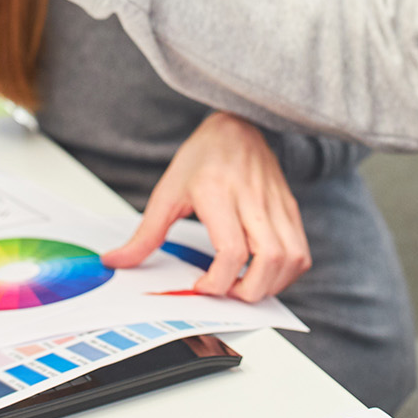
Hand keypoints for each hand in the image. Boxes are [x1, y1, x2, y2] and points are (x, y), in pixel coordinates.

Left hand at [101, 112, 312, 302]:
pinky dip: (286, 273)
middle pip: (269, 260)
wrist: (237, 125)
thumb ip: (145, 234)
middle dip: (249, 292)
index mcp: (218, 193)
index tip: (201, 286)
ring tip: (244, 286)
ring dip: (271, 285)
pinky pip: (301, 252)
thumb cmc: (203, 157)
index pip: (231, 251)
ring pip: (291, 259)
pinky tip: (264, 274)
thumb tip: (116, 261)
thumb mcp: (167, 192)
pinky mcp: (290, 209)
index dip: (218, 281)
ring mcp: (277, 205)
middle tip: (226, 292)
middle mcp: (252, 199)